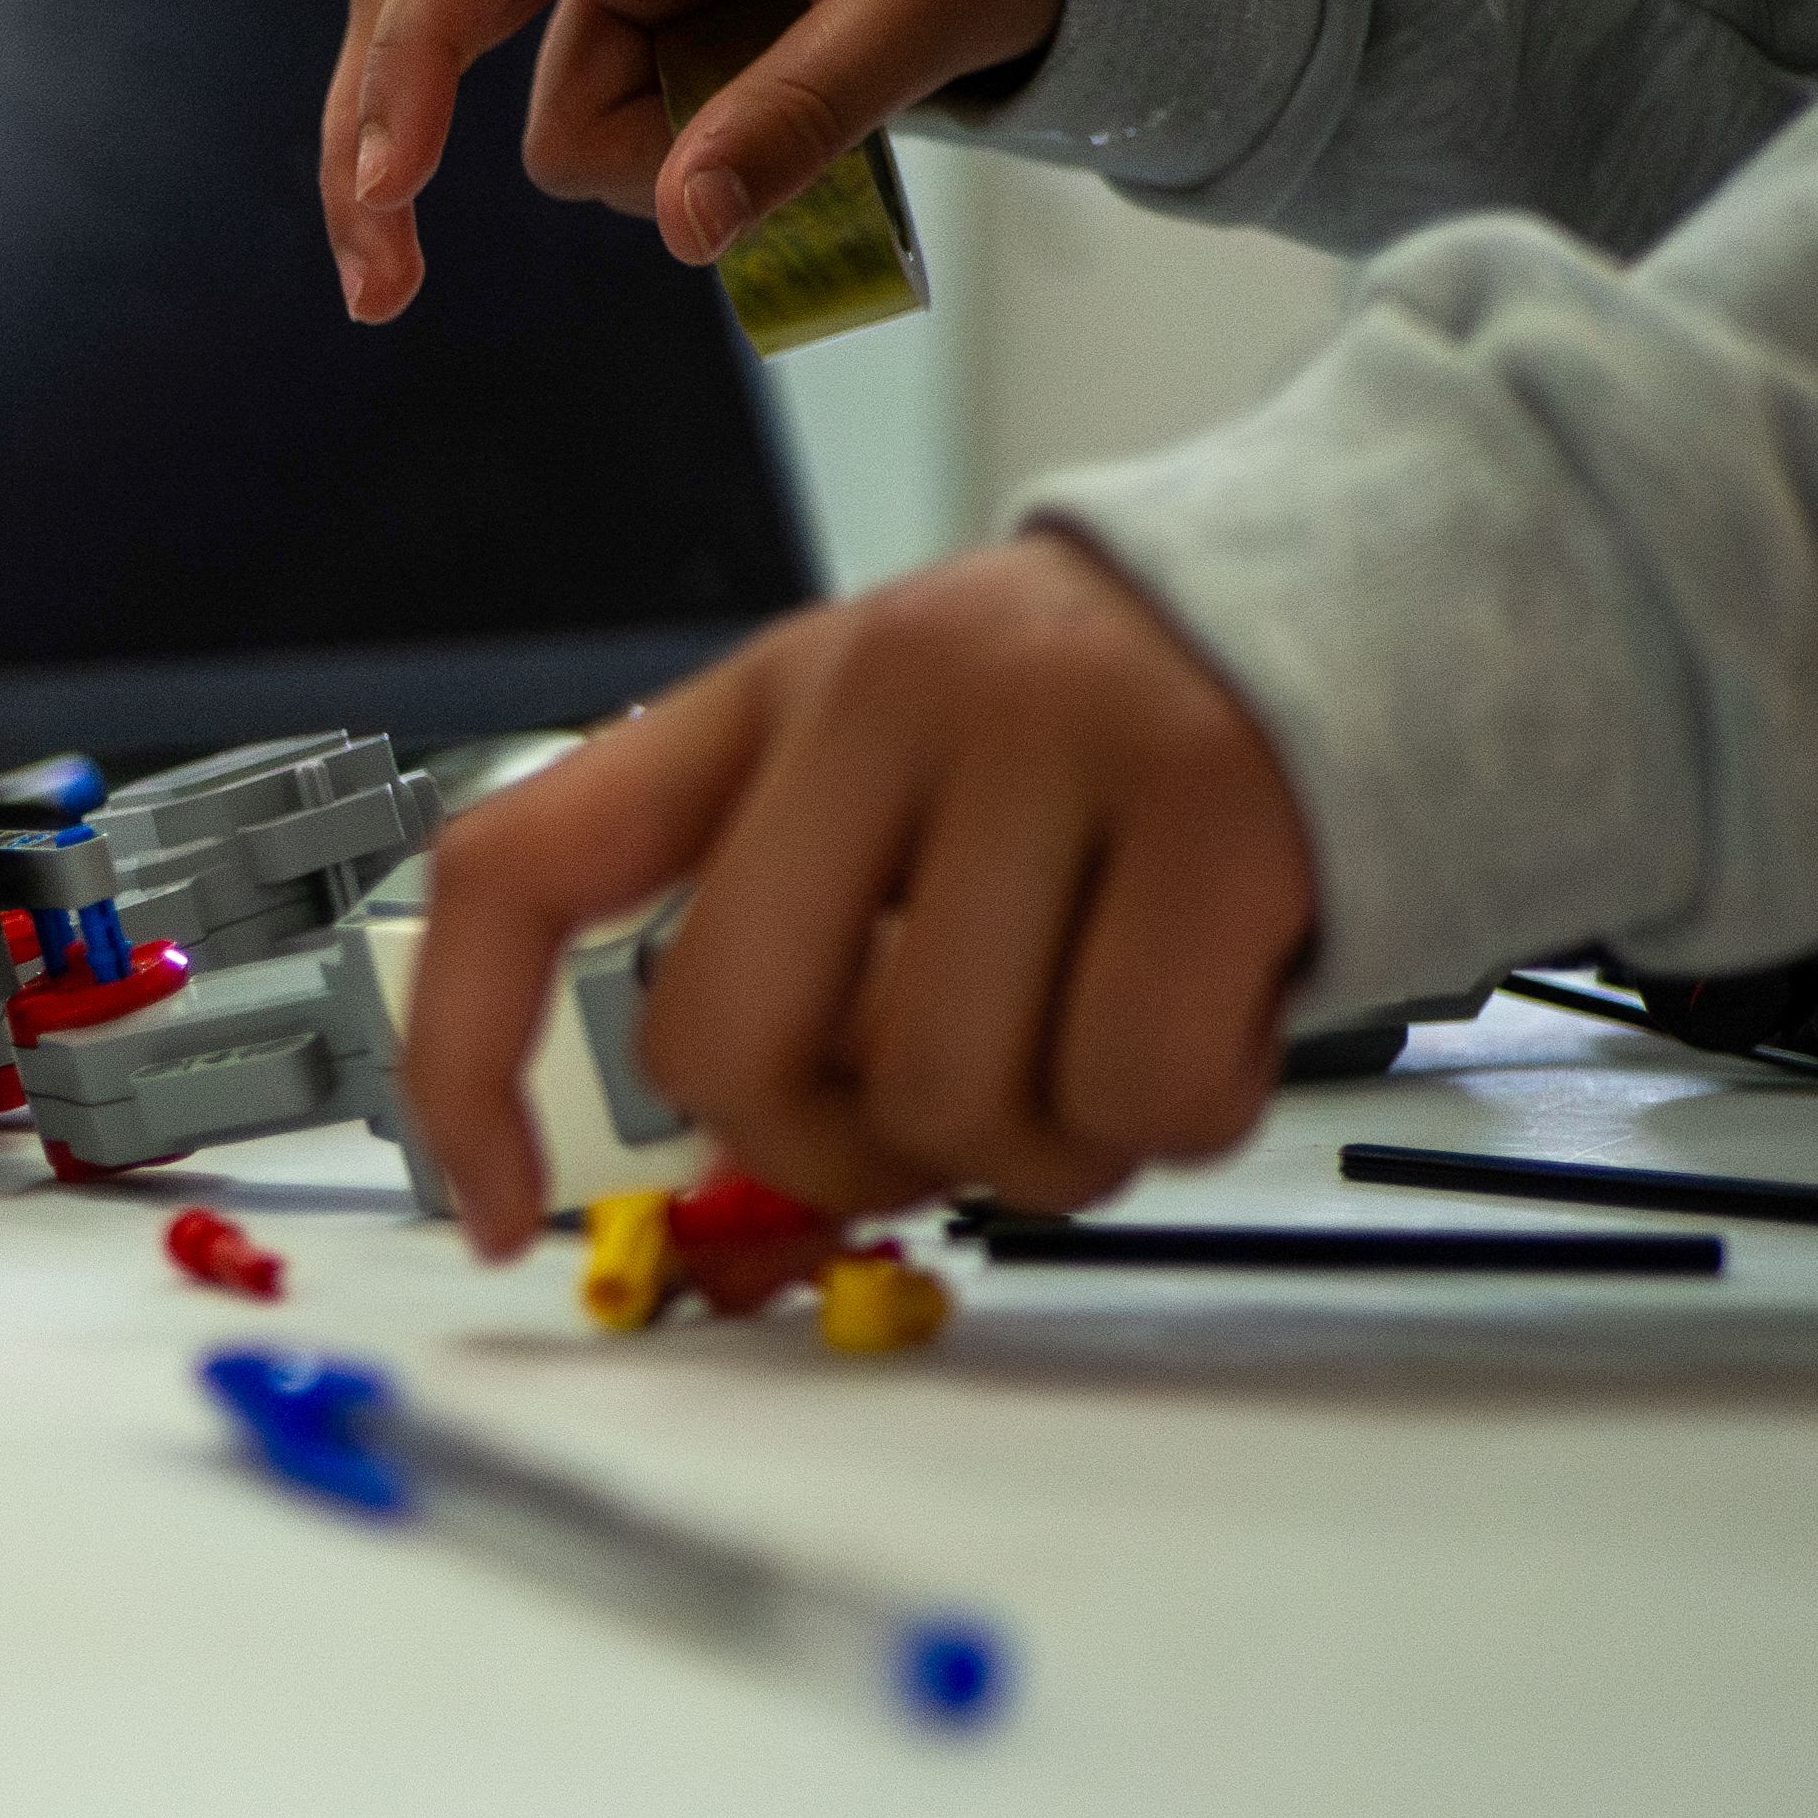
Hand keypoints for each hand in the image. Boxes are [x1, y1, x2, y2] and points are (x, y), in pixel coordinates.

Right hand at [320, 0, 1065, 318]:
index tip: (389, 183)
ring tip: (819, 114)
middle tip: (385, 299)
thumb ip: (807, 108)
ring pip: (563, 130)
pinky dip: (676, 174)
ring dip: (659, 171)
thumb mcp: (931, 0)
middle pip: (422, 20)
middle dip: (389, 153)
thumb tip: (680, 229)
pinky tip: (768, 138)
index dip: (413, 58)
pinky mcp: (638, 39)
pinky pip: (615, 144)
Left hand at [399, 534, 1314, 1252]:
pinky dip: (1173, 1115)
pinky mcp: (1216, 811)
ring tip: (1101, 1028)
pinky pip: (1133, 1091)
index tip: (495, 1213)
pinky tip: (1207, 1015)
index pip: (521, 863)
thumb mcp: (897, 795)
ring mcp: (1049, 737)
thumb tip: (726, 1181)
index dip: (465, 1057)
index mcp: (762, 701)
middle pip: (728, 1043)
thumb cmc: (1089, 754)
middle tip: (928, 1126)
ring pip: (944, 1095)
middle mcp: (881, 693)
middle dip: (822, 1150)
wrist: (1352, 604)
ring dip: (1032, 1142)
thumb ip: (791, 953)